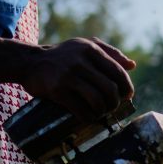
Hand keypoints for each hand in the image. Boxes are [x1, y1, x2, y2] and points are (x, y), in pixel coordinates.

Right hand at [20, 37, 135, 120]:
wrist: (29, 62)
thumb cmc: (63, 56)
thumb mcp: (85, 46)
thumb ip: (109, 53)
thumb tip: (132, 65)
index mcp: (91, 49)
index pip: (118, 71)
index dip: (126, 87)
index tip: (127, 96)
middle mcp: (81, 61)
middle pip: (110, 88)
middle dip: (115, 102)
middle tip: (112, 107)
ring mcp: (68, 75)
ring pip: (97, 100)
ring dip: (102, 111)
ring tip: (101, 113)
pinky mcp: (57, 90)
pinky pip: (80, 108)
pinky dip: (88, 116)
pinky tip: (88, 117)